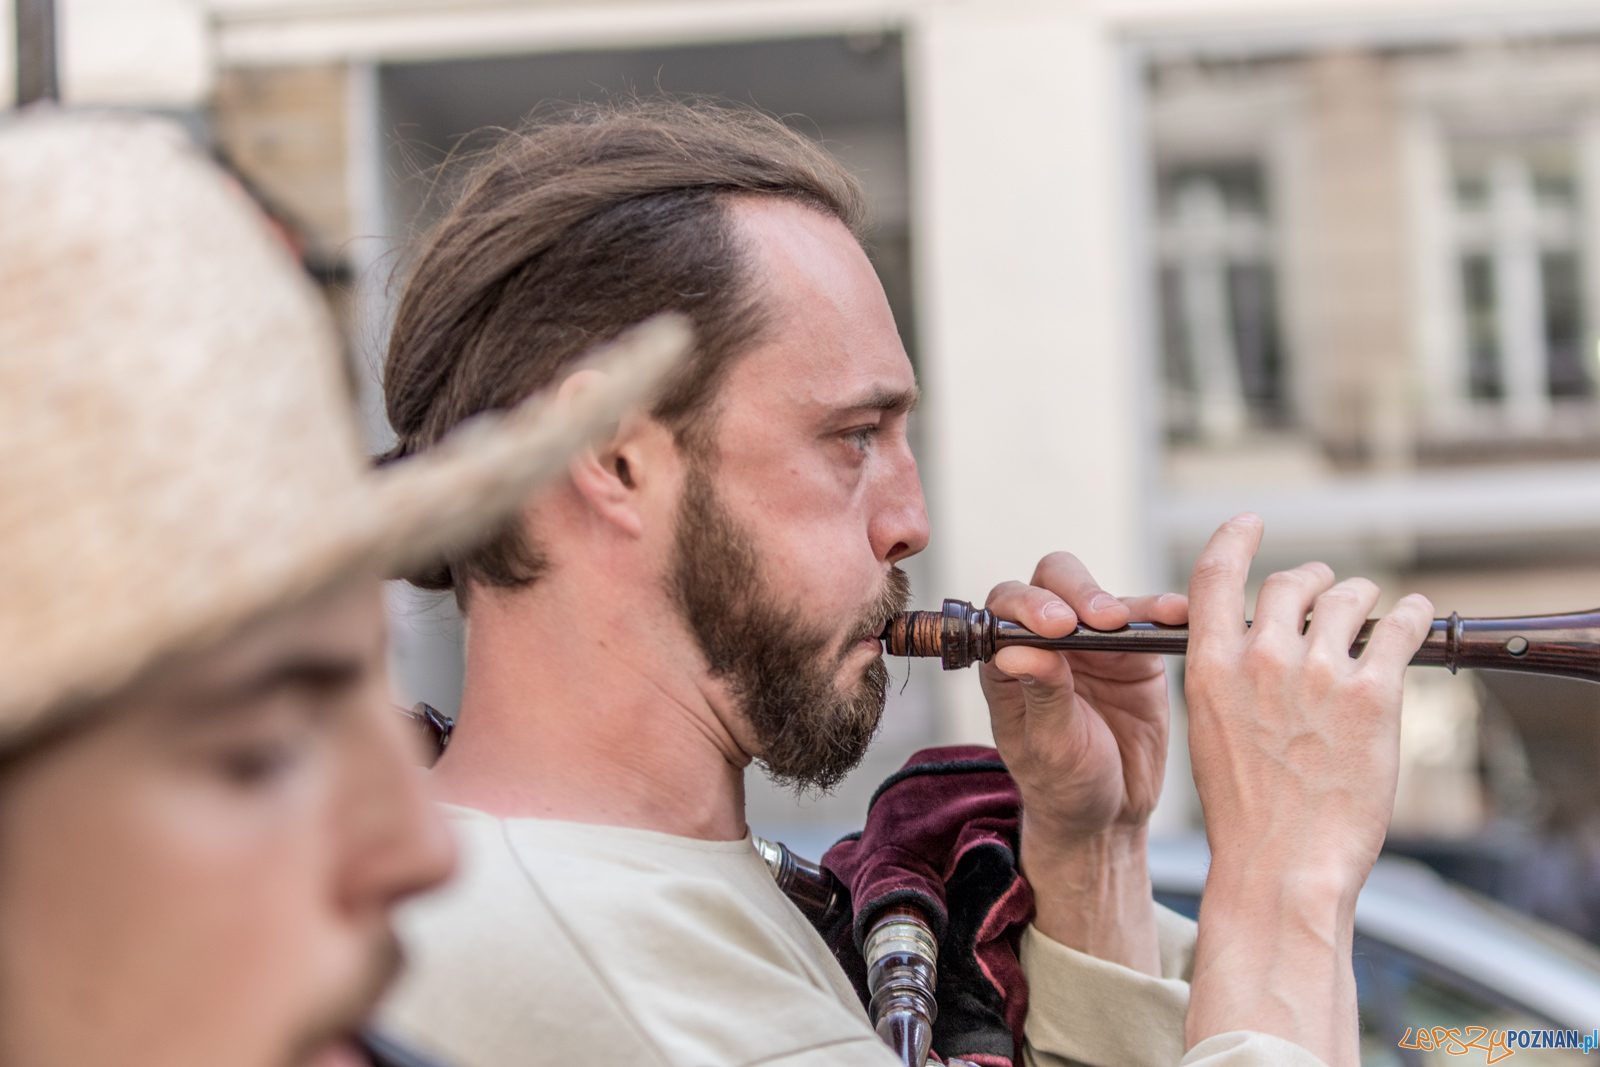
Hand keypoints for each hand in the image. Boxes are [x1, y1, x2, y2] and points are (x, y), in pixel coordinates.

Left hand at [982, 552, 1187, 843]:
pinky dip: (1162, 612)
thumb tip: (1018, 649)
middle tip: (1098, 620)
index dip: (1028, 606)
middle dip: (1074, 591)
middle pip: (1052, 582)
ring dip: (1118, 602)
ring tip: (1136, 619)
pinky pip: (1148, 621)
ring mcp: (1093, 643)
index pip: (1007, 609)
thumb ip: (1041, 696)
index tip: (1056, 627)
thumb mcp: (1050, 748)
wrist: (1111, 815)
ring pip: (1101, 595)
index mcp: (1008, 660)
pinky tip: (1177, 613)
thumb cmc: (1064, 785)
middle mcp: (1047, 641)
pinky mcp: (1135, 652)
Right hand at [1182, 515, 1431, 1066]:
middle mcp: (1261, 659)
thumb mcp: (1212, 729)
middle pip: (1293, 582)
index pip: (1216, 574)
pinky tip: (1416, 616)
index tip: (1250, 523)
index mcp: (1210, 667)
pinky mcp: (1373, 695)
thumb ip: (1231, 676)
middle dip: (1316, 581)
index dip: (1235, 539)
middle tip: (1330, 593)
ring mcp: (1319, 674)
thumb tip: (1264, 640)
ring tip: (1373, 611)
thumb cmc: (1248, 810)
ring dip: (1364, 597)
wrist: (1284, 864)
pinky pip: (1401, 628)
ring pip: (1349, 598)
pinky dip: (1412, 615)